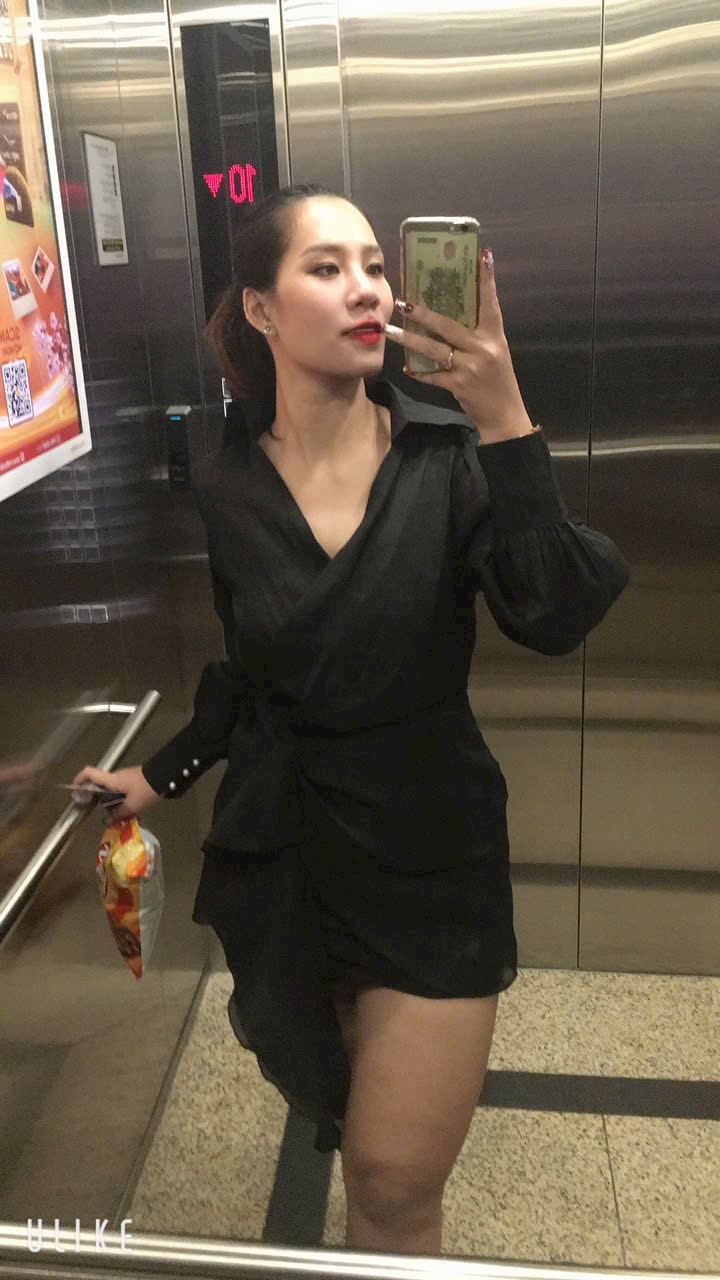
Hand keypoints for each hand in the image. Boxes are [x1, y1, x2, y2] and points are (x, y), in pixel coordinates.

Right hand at [71, 764, 160, 822]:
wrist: (166, 776)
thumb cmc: (145, 789)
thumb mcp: (132, 806)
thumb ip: (118, 814)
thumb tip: (106, 821)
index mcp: (111, 779)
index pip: (90, 773)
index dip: (79, 779)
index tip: (74, 789)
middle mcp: (116, 776)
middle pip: (101, 785)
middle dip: (99, 799)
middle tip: (102, 814)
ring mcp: (126, 777)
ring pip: (113, 790)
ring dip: (114, 802)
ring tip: (119, 817)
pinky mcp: (135, 780)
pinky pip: (123, 791)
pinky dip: (123, 800)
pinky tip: (131, 812)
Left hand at [383, 249, 537, 442]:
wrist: (504, 414)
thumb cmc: (497, 380)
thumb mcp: (495, 352)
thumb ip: (477, 334)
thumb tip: (452, 313)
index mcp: (494, 336)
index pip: (490, 303)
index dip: (487, 280)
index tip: (483, 256)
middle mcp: (483, 348)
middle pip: (448, 325)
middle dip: (424, 314)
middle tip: (403, 302)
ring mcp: (470, 367)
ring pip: (434, 349)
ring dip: (409, 340)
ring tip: (391, 330)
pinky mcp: (459, 385)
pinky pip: (433, 376)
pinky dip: (419, 372)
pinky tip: (407, 367)